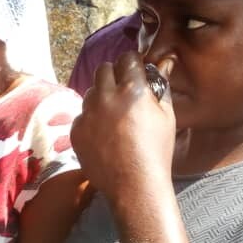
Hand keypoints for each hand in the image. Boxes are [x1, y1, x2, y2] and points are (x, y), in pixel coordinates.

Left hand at [70, 53, 175, 203]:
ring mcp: (87, 115)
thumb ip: (161, 86)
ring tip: (113, 113)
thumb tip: (162, 64)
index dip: (132, 63)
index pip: (127, 59)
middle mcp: (106, 98)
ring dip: (101, 96)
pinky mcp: (76, 131)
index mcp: (132, 90)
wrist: (134, 184)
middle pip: (103, 69)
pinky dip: (91, 118)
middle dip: (113, 74)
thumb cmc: (156, 149)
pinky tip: (103, 133)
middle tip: (122, 88)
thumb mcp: (167, 115)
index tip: (135, 70)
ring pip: (90, 92)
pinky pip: (81, 115)